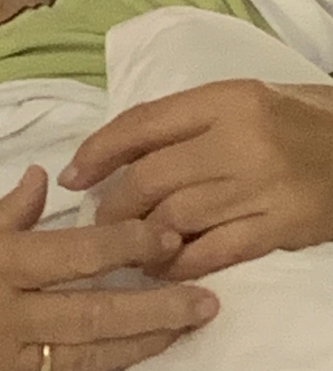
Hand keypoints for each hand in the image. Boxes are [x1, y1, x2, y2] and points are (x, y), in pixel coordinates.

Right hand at [0, 168, 218, 370]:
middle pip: (100, 309)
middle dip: (159, 303)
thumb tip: (36, 187)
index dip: (128, 242)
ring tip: (182, 330)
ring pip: (87, 352)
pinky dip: (93, 366)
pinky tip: (117, 358)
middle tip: (207, 297)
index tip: (164, 233)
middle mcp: (0, 315)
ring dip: (141, 341)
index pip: (76, 251)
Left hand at [60, 80, 332, 277]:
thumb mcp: (242, 101)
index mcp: (225, 99)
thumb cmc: (298, 120)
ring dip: (139, 241)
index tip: (72, 177)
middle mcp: (240, 140)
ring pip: (175, 220)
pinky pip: (214, 252)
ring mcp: (262, 186)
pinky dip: (180, 265)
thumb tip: (115, 152)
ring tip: (126, 251)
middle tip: (100, 223)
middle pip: (150, 178)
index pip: (142, 124)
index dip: (97, 152)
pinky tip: (164, 270)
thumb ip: (185, 122)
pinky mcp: (282, 227)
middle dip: (114, 206)